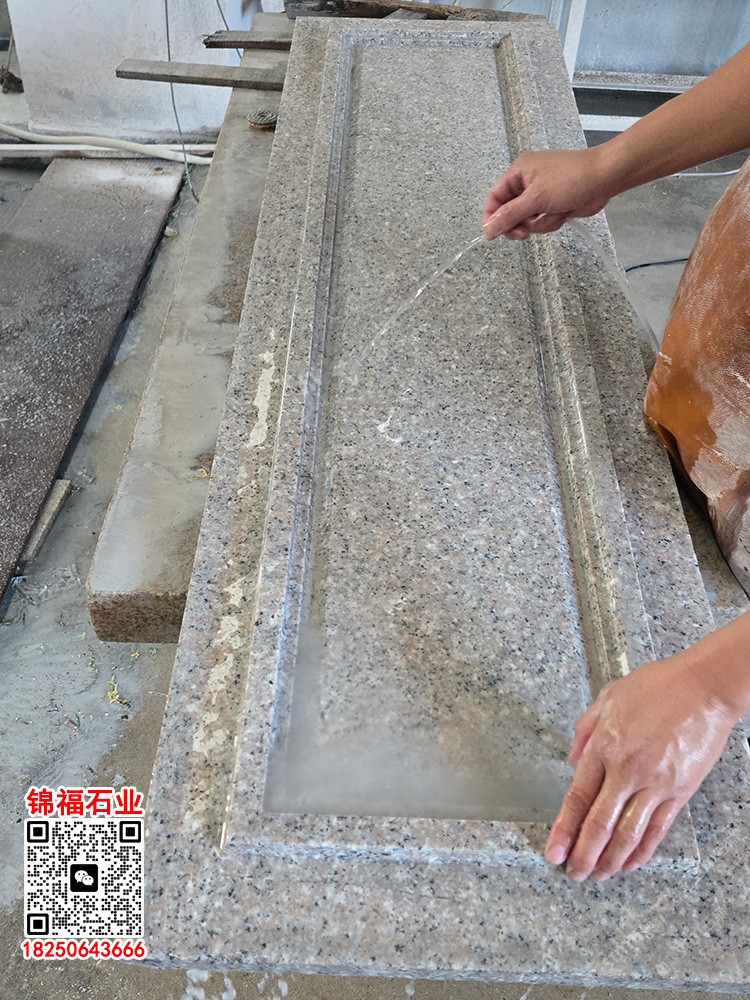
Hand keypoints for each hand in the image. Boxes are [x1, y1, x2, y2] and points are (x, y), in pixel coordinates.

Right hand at [482, 148, 611, 240]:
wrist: (604, 178)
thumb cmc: (569, 180)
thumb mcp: (536, 198)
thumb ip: (509, 215)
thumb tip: (487, 230)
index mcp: (518, 173)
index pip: (494, 198)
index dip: (492, 217)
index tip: (493, 235)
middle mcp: (526, 184)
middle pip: (510, 213)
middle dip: (520, 223)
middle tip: (525, 232)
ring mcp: (540, 196)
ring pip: (528, 222)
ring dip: (541, 223)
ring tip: (555, 212)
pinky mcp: (553, 206)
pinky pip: (543, 223)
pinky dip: (552, 222)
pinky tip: (563, 213)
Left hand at [545, 653, 738, 880]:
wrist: (704, 687)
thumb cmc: (658, 686)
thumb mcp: (609, 696)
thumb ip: (586, 729)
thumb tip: (572, 758)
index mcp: (606, 747)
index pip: (578, 797)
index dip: (564, 829)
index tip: (553, 851)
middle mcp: (628, 771)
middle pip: (600, 824)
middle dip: (584, 854)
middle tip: (573, 873)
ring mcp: (656, 784)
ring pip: (628, 833)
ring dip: (610, 860)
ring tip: (598, 875)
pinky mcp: (680, 791)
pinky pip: (658, 828)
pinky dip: (643, 850)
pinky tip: (631, 862)